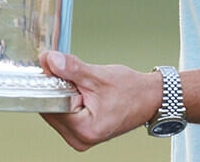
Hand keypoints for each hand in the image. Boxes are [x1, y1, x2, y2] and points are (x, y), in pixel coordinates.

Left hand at [39, 51, 162, 150]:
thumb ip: (72, 68)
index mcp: (84, 129)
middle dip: (57, 89)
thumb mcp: (100, 75)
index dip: (51, 84)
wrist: (149, 98)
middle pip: (51, 110)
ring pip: (56, 111)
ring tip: (83, 84)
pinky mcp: (81, 133)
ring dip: (63, 93)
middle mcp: (79, 140)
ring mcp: (80, 138)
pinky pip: (65, 114)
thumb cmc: (131, 90)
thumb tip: (49, 61)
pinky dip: (69, 100)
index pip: (51, 105)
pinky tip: (82, 91)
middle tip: (73, 74)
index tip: (53, 67)